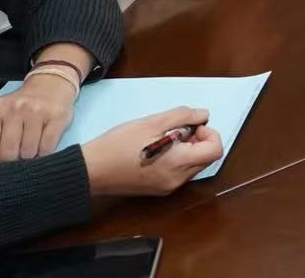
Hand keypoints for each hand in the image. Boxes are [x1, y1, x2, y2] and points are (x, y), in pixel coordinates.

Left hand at [0, 72, 75, 160]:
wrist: (51, 83)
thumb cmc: (22, 105)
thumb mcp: (0, 113)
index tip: (2, 156)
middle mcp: (16, 109)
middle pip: (9, 153)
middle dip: (14, 157)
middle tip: (19, 150)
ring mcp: (37, 111)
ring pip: (28, 152)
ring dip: (31, 154)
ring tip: (32, 144)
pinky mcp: (57, 116)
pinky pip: (47, 147)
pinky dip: (45, 152)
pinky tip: (43, 143)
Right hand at [81, 107, 223, 197]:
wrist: (90, 171)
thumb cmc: (119, 145)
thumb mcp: (153, 122)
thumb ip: (184, 116)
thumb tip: (204, 115)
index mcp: (178, 164)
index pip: (215, 151)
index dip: (210, 133)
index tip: (192, 125)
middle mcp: (177, 181)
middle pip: (205, 159)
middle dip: (198, 140)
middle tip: (177, 129)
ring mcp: (167, 188)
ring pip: (193, 166)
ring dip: (188, 149)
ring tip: (164, 137)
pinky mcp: (157, 190)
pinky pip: (179, 172)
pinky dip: (177, 159)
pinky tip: (158, 149)